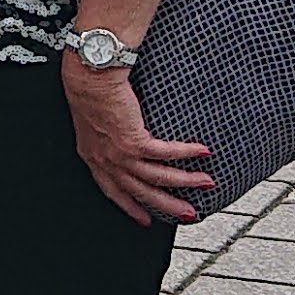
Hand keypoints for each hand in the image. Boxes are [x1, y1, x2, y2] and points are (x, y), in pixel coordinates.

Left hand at [62, 59, 215, 224]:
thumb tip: (126, 135)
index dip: (129, 206)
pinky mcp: (132, 141)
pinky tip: (202, 152)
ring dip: (186, 181)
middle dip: (167, 205)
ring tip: (206, 182)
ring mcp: (118, 153)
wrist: (89, 74)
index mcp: (93, 156)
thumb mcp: (94, 122)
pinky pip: (166, 153)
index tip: (144, 219)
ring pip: (157, 177)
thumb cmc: (90, 88)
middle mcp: (105, 160)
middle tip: (187, 214)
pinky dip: (186, 153)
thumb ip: (109, 136)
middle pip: (140, 191)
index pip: (112, 190)